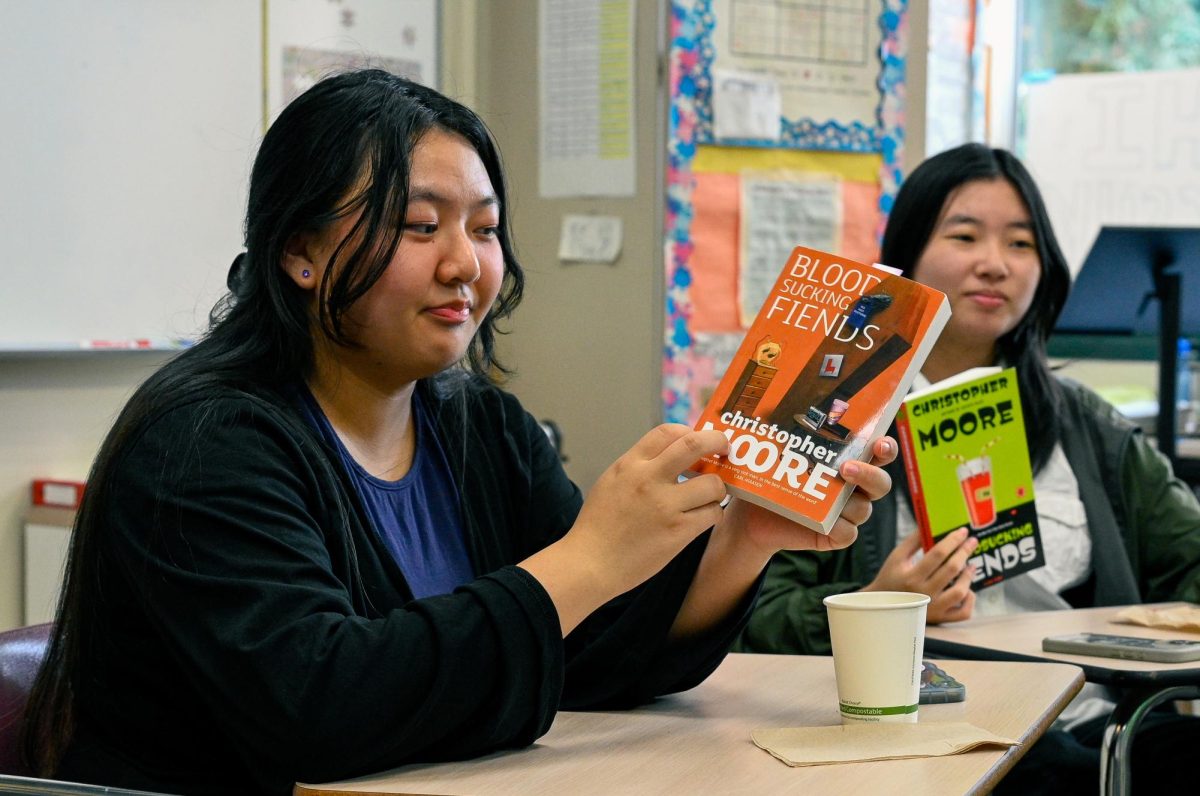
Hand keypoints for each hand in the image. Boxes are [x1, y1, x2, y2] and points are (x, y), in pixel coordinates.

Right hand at [546, 424, 729, 600]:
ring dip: (717, 488)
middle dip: (718, 441)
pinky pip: (712, 514)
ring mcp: (665, 506)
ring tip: (710, 495)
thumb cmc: (599, 525)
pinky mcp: (678, 532)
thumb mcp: (612, 481)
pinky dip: (712, 513)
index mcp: (630, 464)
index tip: (698, 440)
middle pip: (694, 445)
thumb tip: (670, 455)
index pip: (668, 431)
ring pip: (712, 485)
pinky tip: (703, 517)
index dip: (689, 431)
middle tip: (724, 448)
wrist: (590, 563)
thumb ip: (639, 466)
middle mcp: (648, 479)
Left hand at [716, 435, 897, 558]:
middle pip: (881, 483)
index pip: (879, 452)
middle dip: (870, 474)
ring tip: (824, 494)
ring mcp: (846, 512)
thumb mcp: (775, 450)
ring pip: (864, 509)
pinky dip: (839, 527)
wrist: (752, 513)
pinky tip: (825, 521)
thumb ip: (781, 431)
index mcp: (849, 460)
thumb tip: (764, 410)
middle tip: (846, 467)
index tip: (879, 442)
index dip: (886, 447)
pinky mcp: (835, 535)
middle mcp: (854, 487)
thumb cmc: (770, 475)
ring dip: (849, 502)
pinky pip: (848, 533)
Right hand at [864, 526, 977, 623]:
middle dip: (964, 552)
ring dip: (968, 576)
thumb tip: (929, 524)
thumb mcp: (897, 557)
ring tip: (970, 565)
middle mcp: (923, 594)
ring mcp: (933, 609)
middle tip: (973, 542)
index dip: (953, 541)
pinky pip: (964, 612)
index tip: (963, 531)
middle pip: (951, 570)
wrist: (882, 607)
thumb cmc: (890, 578)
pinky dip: (970, 600)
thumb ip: (913, 541)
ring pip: (960, 592)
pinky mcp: (940, 618)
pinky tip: (968, 590)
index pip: (937, 554)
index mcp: (911, 576)